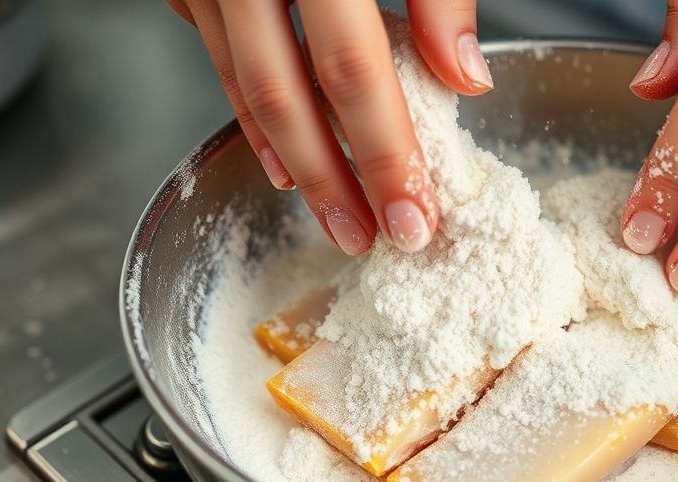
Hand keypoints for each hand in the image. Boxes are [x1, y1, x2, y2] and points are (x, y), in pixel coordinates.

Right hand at [166, 0, 487, 254]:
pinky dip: (246, 103)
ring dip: (287, 157)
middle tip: (369, 238)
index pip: (355, 68)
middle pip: (287, 93)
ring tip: (327, 212)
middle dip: (332, 179)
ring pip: (243, 78)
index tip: (414, 216)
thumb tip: (463, 75)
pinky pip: (214, 47)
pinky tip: (276, 149)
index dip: (385, 151)